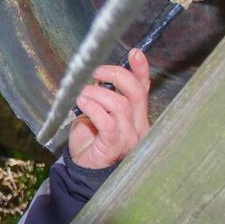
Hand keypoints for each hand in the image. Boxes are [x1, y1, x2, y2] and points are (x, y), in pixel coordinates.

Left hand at [69, 48, 150, 168]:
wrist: (82, 170)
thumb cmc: (89, 141)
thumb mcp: (96, 113)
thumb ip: (101, 97)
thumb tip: (95, 79)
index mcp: (136, 116)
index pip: (143, 89)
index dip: (141, 70)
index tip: (134, 53)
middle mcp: (139, 126)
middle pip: (135, 92)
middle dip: (115, 75)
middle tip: (95, 72)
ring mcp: (129, 137)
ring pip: (119, 104)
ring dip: (96, 94)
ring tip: (81, 93)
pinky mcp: (114, 145)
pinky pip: (107, 121)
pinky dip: (93, 108)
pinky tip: (82, 103)